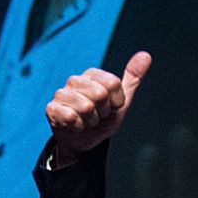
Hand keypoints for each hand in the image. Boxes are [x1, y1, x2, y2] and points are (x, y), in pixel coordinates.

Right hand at [46, 51, 151, 165]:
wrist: (84, 142)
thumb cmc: (101, 119)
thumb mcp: (121, 100)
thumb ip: (132, 78)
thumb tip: (145, 55)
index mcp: (92, 74)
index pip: (114, 83)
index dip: (116, 102)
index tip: (110, 107)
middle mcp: (75, 80)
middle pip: (100, 94)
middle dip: (103, 112)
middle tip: (97, 116)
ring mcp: (61, 94)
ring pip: (86, 107)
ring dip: (90, 121)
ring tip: (86, 121)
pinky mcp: (51, 108)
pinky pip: (71, 117)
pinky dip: (77, 126)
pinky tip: (75, 126)